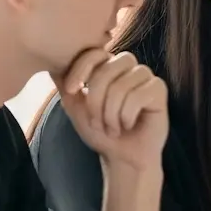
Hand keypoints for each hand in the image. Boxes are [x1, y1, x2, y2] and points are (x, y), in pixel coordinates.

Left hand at [54, 49, 168, 172]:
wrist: (122, 157)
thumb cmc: (101, 132)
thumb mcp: (76, 107)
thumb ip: (66, 85)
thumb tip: (51, 64)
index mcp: (108, 67)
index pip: (94, 53)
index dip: (81, 69)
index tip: (72, 90)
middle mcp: (128, 68)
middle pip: (108, 68)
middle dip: (96, 99)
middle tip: (96, 122)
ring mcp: (146, 77)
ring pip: (122, 85)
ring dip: (111, 113)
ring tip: (112, 128)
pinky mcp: (159, 90)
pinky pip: (138, 96)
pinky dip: (126, 116)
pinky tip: (127, 125)